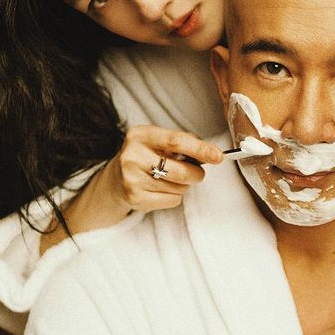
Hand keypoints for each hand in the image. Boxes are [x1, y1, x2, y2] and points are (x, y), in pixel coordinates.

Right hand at [104, 126, 223, 212]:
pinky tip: (161, 189)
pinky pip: (172, 200)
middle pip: (181, 171)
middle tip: (197, 173)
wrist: (116, 179)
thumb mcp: (159, 141)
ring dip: (183, 186)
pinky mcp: (134, 197)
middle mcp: (132, 155)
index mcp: (141, 135)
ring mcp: (131, 178)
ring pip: (179, 188)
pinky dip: (174, 196)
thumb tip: (212, 153)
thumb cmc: (146, 156)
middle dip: (196, 174)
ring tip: (170, 179)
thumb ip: (184, 142)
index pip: (176, 141)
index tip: (218, 156)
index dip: (200, 149)